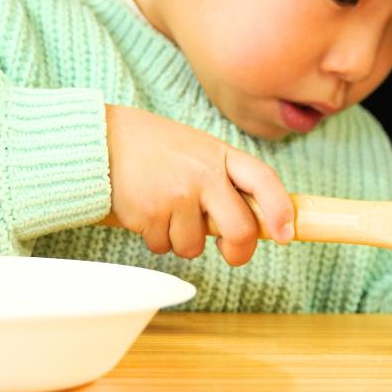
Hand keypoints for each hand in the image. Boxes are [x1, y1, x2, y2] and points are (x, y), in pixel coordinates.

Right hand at [104, 105, 293, 266]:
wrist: (105, 139)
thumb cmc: (156, 148)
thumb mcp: (198, 150)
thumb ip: (222, 178)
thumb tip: (249, 223)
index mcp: (220, 155)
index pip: (263, 181)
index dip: (280, 210)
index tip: (286, 234)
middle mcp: (203, 175)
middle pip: (240, 229)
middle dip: (238, 251)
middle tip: (231, 253)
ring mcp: (177, 196)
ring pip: (194, 246)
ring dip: (181, 240)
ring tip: (166, 210)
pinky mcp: (150, 214)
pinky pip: (163, 245)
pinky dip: (155, 237)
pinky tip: (146, 211)